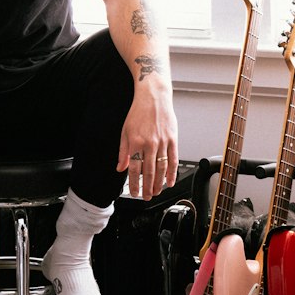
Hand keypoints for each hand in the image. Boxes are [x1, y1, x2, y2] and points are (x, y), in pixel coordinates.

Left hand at [118, 86, 178, 200]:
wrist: (153, 97)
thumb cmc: (139, 112)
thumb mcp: (125, 131)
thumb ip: (123, 151)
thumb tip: (120, 167)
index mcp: (135, 142)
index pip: (134, 169)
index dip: (134, 183)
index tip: (134, 193)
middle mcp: (149, 144)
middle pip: (149, 172)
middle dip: (147, 188)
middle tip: (146, 197)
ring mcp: (162, 142)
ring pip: (161, 169)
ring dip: (159, 184)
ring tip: (157, 192)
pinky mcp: (173, 140)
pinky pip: (173, 160)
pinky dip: (172, 173)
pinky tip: (170, 181)